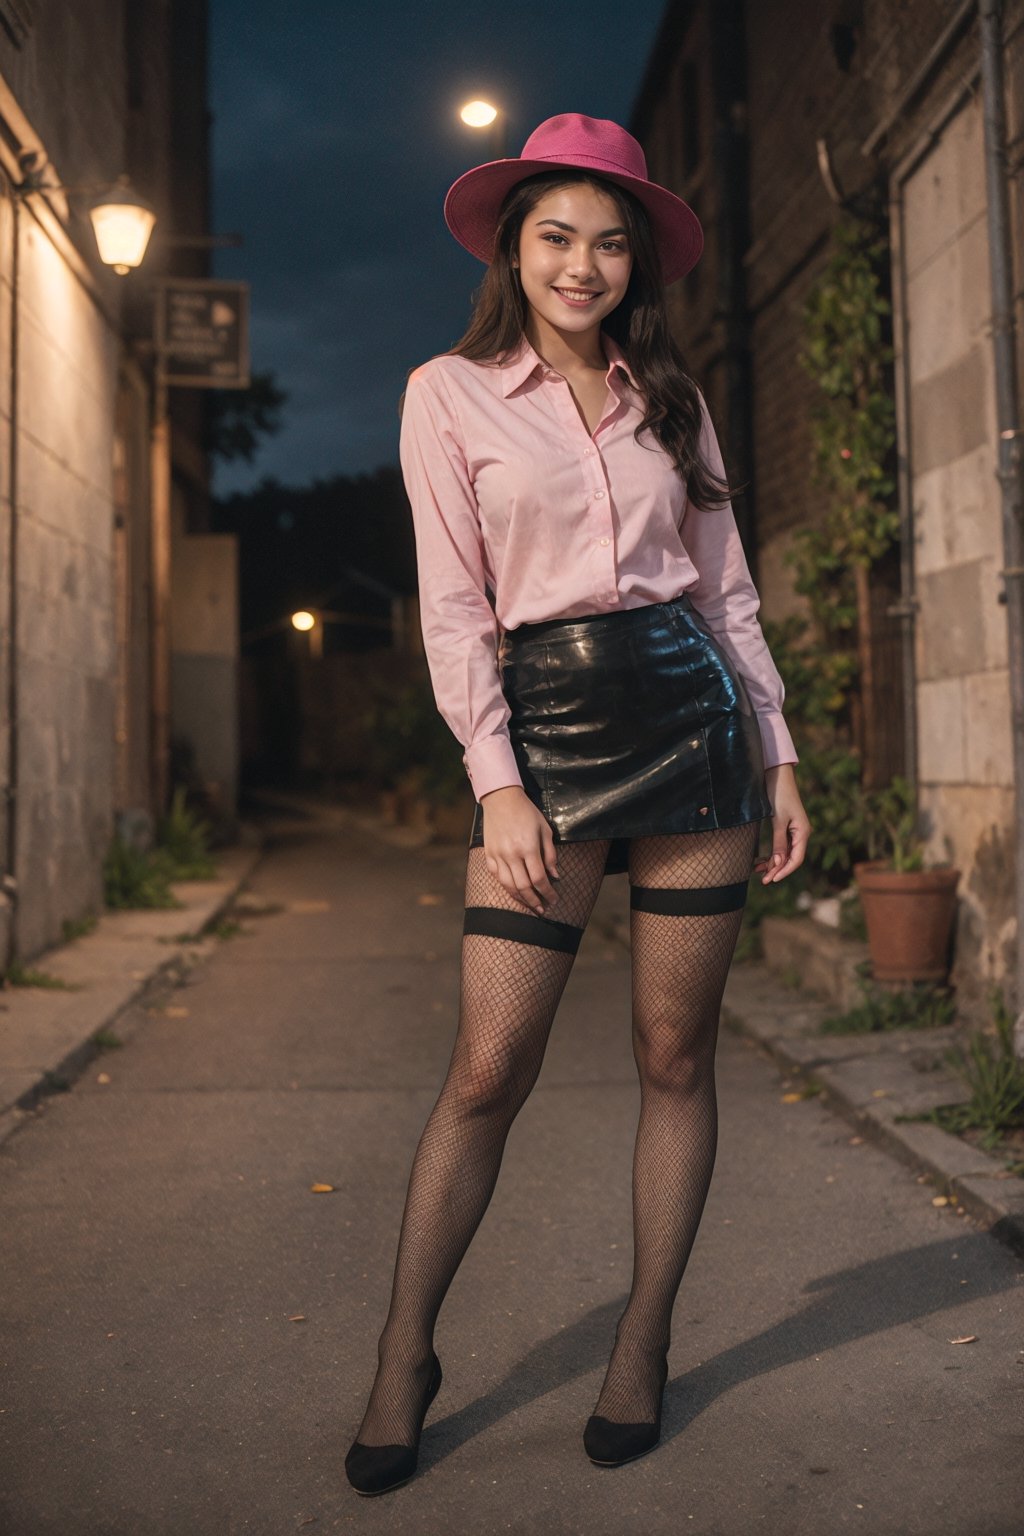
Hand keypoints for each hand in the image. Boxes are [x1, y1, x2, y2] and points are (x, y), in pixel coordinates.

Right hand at [479, 786, 560, 913]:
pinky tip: (515, 892)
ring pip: (508, 885)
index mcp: (528, 847)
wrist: (501, 799)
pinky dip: (507, 887)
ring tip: (530, 905)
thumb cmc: (527, 813)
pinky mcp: (489, 854)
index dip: (548, 893)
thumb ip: (550, 854)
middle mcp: (511, 854)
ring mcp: (498, 855)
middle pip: (523, 886)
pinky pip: (497, 877)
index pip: (539, 878)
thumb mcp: (545, 830)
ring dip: (520, 898)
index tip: (554, 900)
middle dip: (535, 901)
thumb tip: (555, 876)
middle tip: (543, 909)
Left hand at [754, 763, 811, 883]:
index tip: (772, 879)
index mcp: (803, 832)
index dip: (785, 871)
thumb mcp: (778, 820)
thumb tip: (778, 863)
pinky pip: (780, 846)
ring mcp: (793, 831)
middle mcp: (801, 834)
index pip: (796, 859)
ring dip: (772, 863)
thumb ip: (778, 842)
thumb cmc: (779, 795)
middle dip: (777, 870)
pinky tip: (761, 861)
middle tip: (762, 880)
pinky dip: (772, 854)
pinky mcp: (785, 827)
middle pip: (790, 859)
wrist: (777, 776)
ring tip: (758, 871)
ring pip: (784, 854)